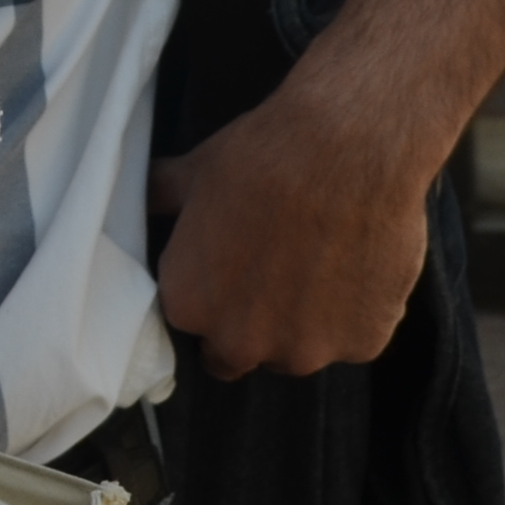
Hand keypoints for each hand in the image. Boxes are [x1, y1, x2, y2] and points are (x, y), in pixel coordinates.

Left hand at [147, 88, 427, 376]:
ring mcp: (306, 350)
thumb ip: (160, 199)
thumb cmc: (261, 161)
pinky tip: (354, 266)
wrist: (348, 152)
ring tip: (315, 265)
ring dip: (301, 324)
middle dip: (248, 324)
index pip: (189, 320)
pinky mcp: (363, 346)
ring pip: (295, 352)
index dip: (208, 295)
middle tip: (268, 275)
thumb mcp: (191, 174)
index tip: (225, 272)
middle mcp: (241, 341)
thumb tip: (141, 194)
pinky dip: (353, 315)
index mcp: (189, 306)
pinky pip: (351, 340)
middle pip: (237, 351)